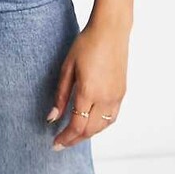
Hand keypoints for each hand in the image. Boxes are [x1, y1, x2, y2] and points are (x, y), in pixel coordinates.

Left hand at [46, 18, 129, 149]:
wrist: (111, 30)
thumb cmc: (87, 43)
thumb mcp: (67, 67)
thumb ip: (60, 95)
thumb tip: (52, 118)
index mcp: (89, 91)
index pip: (76, 125)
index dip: (65, 137)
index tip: (55, 143)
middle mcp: (105, 97)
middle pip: (90, 130)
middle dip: (75, 139)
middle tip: (62, 142)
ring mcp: (116, 96)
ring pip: (103, 126)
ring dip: (88, 134)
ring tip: (75, 135)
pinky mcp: (122, 92)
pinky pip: (111, 117)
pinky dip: (100, 125)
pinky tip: (91, 123)